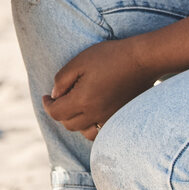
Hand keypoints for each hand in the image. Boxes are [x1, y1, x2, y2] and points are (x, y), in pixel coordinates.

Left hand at [42, 37, 159, 137]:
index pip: (56, 113)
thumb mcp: (79, 61)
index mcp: (82, 101)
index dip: (47, 105)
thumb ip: (62, 80)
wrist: (142, 60)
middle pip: (68, 124)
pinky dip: (92, 128)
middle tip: (61, 98)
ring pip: (84, 132)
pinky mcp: (121, 118)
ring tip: (76, 108)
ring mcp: (110, 119)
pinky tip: (92, 115)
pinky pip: (101, 132)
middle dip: (60, 112)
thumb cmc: (110, 56)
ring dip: (75, 122)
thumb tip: (55, 96)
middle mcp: (95, 115)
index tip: (46, 97)